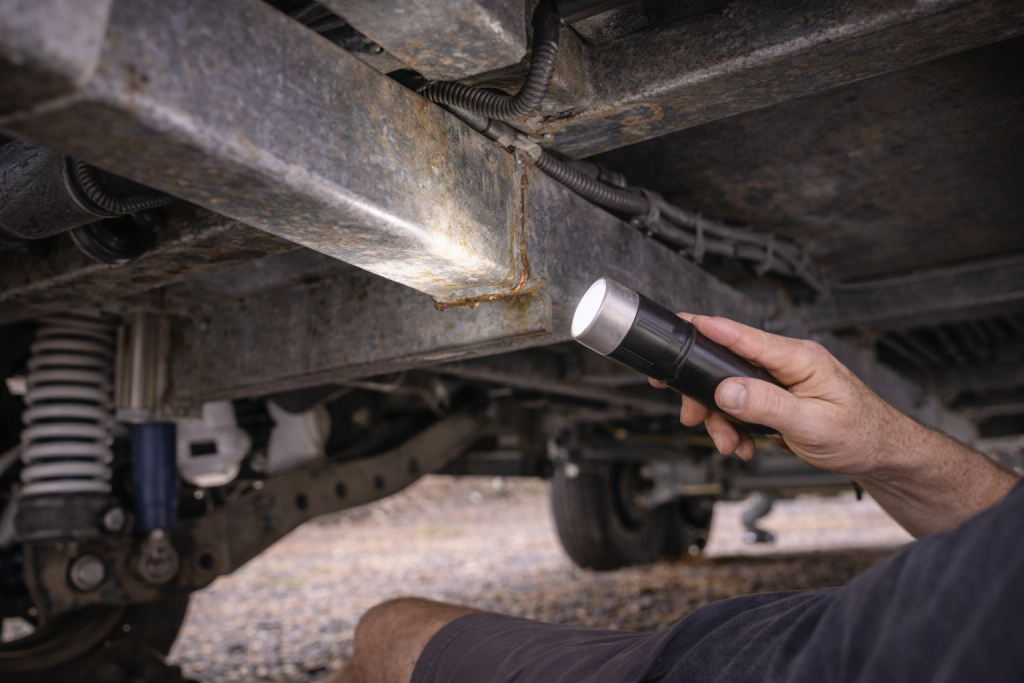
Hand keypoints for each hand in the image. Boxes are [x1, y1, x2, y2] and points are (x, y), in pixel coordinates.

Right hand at [649, 313, 896, 475]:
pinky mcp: (779, 398)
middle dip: (708, 397)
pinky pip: (744, 406)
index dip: (708, 329)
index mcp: (799, 358)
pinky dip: (737, 428)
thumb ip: (766, 405)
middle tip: (694, 418)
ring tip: (732, 444)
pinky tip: (745, 444)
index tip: (681, 324)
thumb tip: (726, 389)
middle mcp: (788, 363)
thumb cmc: (862, 435)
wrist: (883, 455)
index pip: (745, 336)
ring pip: (732, 392)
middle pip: (728, 367)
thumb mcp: (812, 424)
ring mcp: (783, 380)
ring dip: (723, 420)